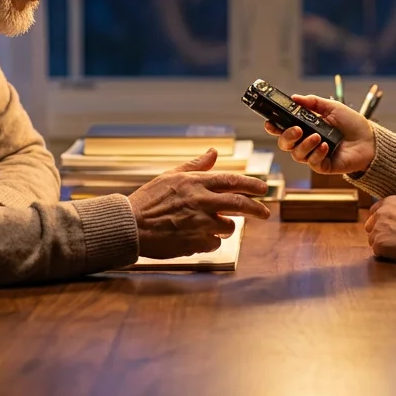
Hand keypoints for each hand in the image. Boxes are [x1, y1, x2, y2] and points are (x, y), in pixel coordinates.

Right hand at [127, 149, 270, 259]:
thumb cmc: (148, 200)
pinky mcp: (196, 242)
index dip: (251, 184)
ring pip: (228, 227)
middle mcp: (202, 201)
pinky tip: (196, 237)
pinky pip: (215, 243)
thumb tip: (213, 152)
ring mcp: (200, 223)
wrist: (131, 225)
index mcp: (196, 183)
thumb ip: (195, 166)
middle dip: (257, 208)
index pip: (232, 181)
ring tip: (211, 226)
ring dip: (225, 227)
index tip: (263, 188)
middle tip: (264, 212)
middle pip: (240, 204)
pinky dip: (210, 241)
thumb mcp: (171, 176)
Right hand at [263, 94, 373, 175]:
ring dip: (305, 145)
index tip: (270, 122)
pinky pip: (312, 163)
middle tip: (297, 129)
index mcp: (305, 127)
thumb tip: (295, 97)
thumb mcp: (332, 108)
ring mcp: (314, 155)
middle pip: (285, 144)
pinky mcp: (323, 166)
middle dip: (287, 137)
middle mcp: (306, 142)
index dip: (274, 127)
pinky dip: (317, 154)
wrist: (370, 140)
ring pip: (297, 154)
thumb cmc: (351, 123)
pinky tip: (326, 147)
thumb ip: (313, 102)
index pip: (283, 129)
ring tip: (317, 137)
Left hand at [364, 195, 395, 262]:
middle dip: (378, 232)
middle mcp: (380, 213)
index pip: (374, 211)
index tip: (385, 226)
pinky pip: (377, 250)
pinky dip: (384, 253)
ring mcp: (378, 228)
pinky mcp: (378, 242)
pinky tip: (395, 252)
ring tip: (395, 246)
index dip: (379, 220)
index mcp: (389, 202)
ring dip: (381, 243)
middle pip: (370, 226)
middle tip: (389, 239)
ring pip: (372, 239)